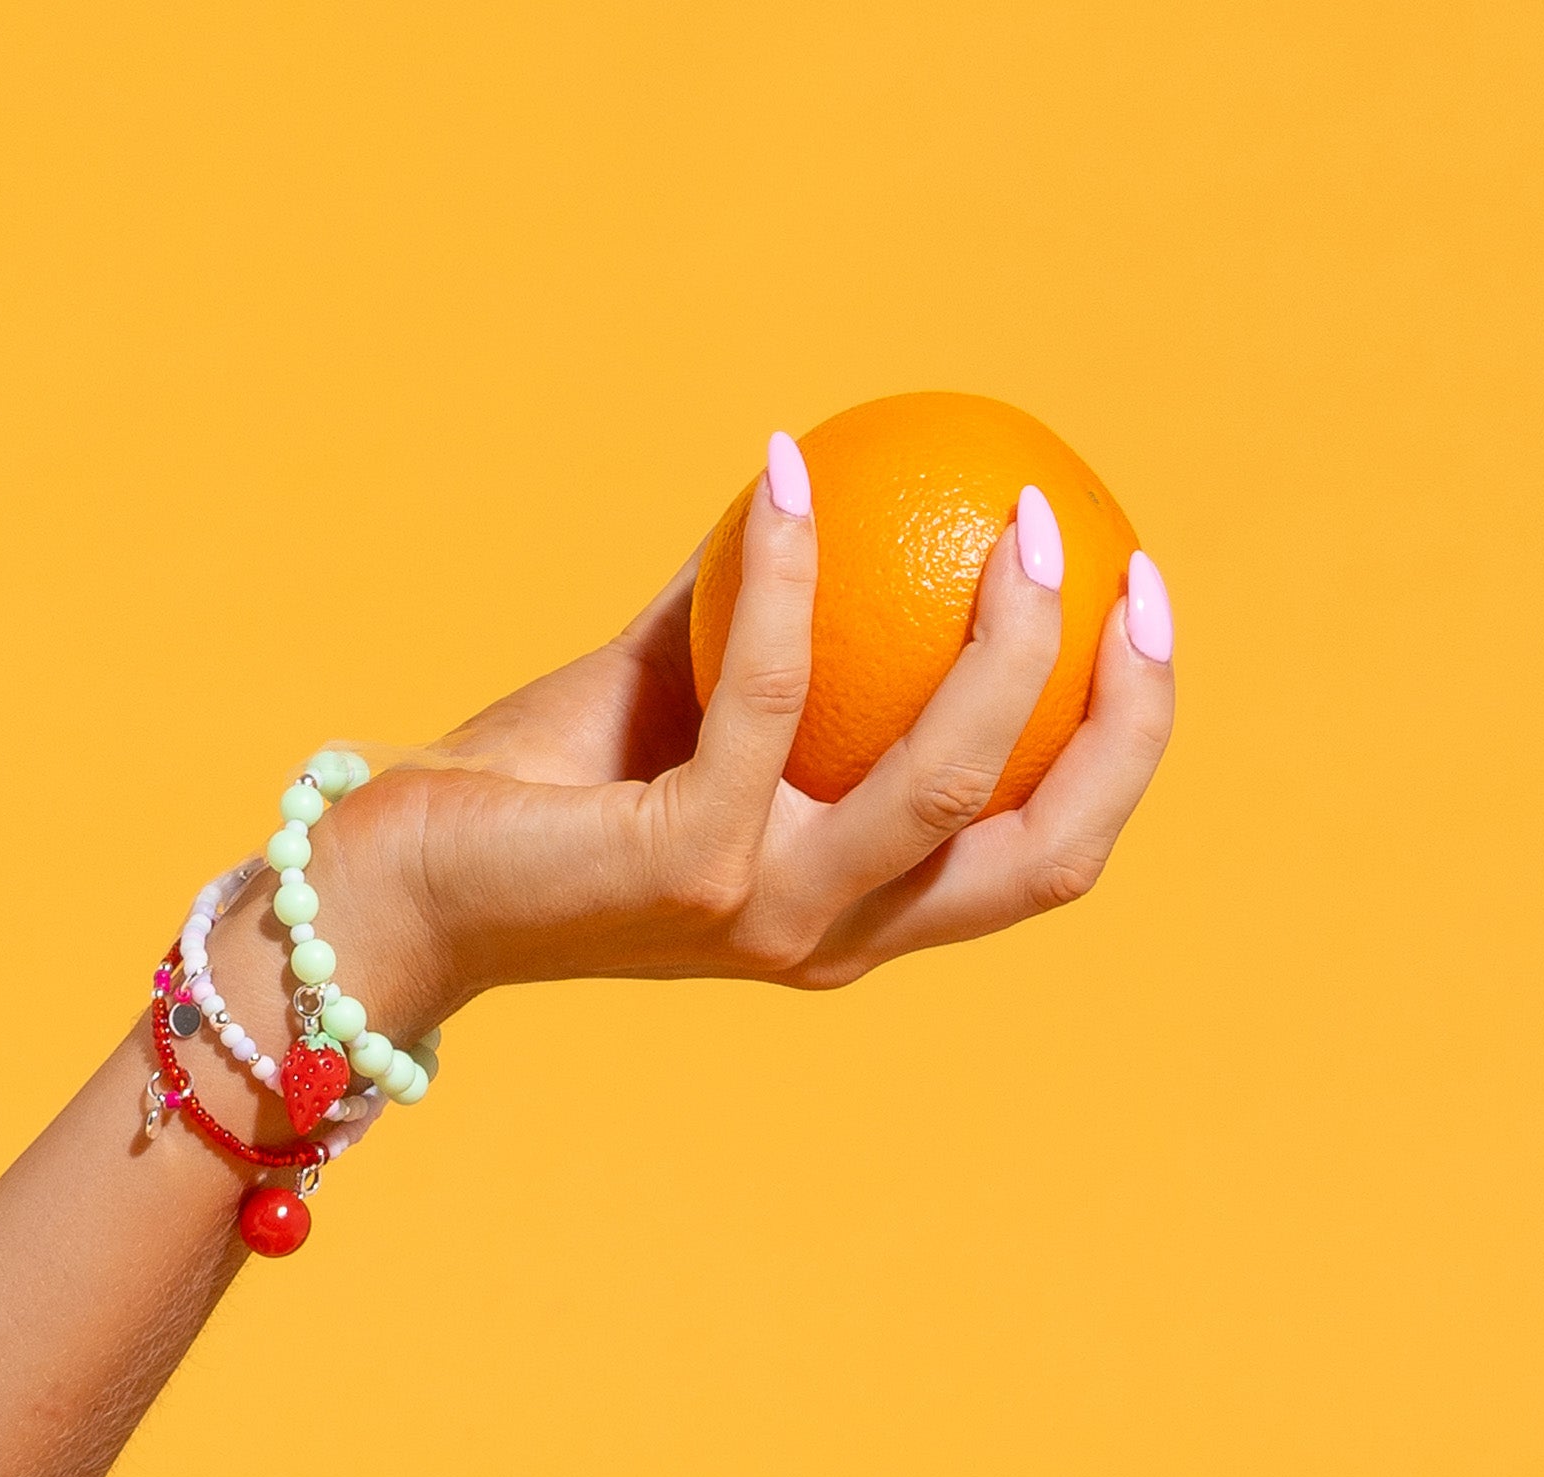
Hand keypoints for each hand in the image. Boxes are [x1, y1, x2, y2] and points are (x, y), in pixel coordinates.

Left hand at [317, 436, 1176, 1035]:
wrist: (400, 885)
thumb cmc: (538, 793)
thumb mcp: (678, 701)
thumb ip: (765, 625)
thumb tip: (851, 479)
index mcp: (857, 911)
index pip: (1039, 857)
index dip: (1123, 747)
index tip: (1142, 609)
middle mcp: (831, 936)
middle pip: (1042, 856)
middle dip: (1119, 721)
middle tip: (1119, 565)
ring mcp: (764, 913)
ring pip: (941, 790)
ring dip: (1001, 648)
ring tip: (1018, 514)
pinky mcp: (687, 868)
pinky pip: (771, 697)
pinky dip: (794, 575)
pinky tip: (790, 473)